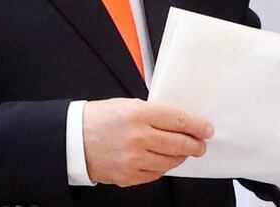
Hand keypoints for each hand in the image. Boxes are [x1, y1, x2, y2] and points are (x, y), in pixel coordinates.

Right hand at [82, 98, 212, 186]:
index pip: (178, 120)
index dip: (197, 126)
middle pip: (179, 143)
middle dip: (195, 145)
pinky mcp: (127, 175)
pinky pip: (155, 174)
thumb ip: (154, 113)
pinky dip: (163, 167)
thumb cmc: (99, 119)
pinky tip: (163, 160)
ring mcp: (132, 159)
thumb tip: (180, 122)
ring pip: (170, 161)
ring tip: (182, 152)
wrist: (73, 139)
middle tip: (200, 144)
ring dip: (181, 157)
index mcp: (138, 114)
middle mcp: (137, 137)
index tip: (206, 129)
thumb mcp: (128, 105)